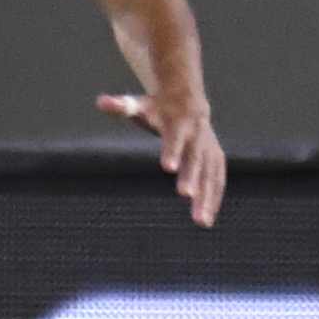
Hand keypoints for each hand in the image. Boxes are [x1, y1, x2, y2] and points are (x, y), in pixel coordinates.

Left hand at [99, 91, 224, 226]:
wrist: (187, 97)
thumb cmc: (158, 106)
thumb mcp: (140, 104)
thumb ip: (122, 106)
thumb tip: (101, 102)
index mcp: (179, 122)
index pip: (175, 137)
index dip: (172, 151)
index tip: (168, 168)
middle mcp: (197, 135)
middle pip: (195, 157)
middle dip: (192, 176)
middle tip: (185, 195)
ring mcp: (209, 147)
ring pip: (211, 173)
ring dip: (207, 196)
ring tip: (201, 222)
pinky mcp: (216, 158)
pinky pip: (217, 179)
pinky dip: (215, 198)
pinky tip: (208, 217)